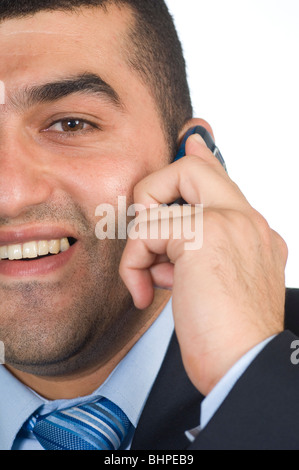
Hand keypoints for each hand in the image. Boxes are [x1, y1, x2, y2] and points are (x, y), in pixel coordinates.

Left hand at [119, 134, 287, 395]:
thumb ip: (196, 250)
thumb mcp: (213, 286)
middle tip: (146, 230)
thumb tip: (168, 227)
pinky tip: (147, 291)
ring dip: (142, 242)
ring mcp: (230, 223)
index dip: (200, 157)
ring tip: (151, 277)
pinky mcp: (204, 235)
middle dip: (154, 189)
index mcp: (252, 232)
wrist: (244, 366)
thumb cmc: (227, 336)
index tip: (191, 141)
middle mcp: (246, 220)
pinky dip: (135, 262)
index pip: (222, 181)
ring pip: (161, 194)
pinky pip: (147, 229)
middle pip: (192, 167)